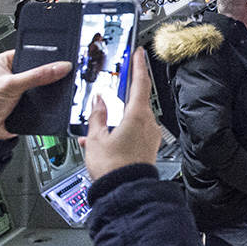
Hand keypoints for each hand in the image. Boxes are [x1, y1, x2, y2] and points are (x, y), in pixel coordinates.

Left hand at [0, 51, 71, 138]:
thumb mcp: (11, 85)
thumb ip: (36, 76)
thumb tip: (60, 67)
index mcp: (8, 60)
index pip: (33, 52)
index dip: (47, 55)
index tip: (62, 58)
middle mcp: (16, 73)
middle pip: (40, 69)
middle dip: (49, 74)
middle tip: (61, 74)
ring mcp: (22, 88)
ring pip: (43, 84)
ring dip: (48, 88)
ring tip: (55, 87)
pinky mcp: (28, 102)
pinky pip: (43, 98)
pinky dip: (47, 100)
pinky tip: (49, 100)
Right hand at [80, 48, 162, 179]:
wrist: (126, 192)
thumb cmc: (114, 168)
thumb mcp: (96, 138)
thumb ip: (96, 116)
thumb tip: (98, 102)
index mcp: (137, 115)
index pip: (140, 82)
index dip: (138, 65)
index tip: (138, 52)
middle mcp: (148, 124)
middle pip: (136, 101)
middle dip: (121, 96)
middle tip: (113, 87)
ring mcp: (150, 136)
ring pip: (132, 118)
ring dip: (117, 118)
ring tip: (98, 126)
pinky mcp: (148, 148)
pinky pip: (134, 132)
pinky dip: (120, 131)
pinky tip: (104, 141)